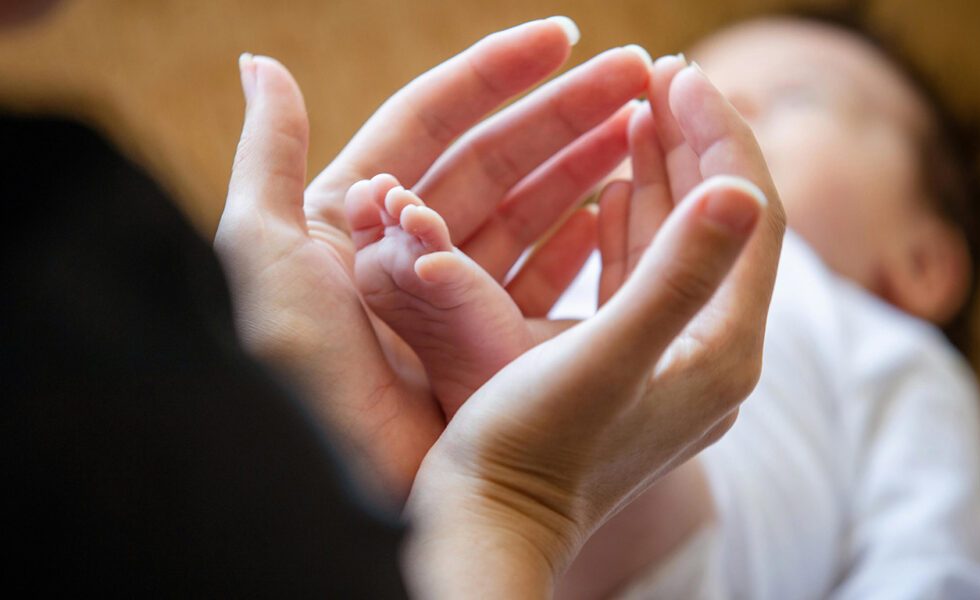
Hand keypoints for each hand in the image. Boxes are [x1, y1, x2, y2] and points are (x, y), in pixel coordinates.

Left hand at [214, 19, 650, 498]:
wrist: (328, 476)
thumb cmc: (290, 365)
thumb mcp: (260, 249)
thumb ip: (266, 155)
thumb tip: (262, 66)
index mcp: (352, 210)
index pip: (432, 119)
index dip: (495, 74)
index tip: (562, 38)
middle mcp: (404, 245)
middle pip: (495, 158)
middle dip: (564, 111)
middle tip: (638, 72)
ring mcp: (450, 297)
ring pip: (528, 212)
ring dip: (584, 166)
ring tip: (643, 126)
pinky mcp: (483, 345)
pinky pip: (541, 279)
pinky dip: (579, 242)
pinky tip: (618, 207)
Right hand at [405, 58, 785, 598]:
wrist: (490, 524)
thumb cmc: (530, 451)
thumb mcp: (602, 361)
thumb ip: (679, 277)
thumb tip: (746, 190)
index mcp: (721, 351)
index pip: (748, 218)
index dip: (720, 139)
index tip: (681, 75)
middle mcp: (710, 354)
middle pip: (721, 224)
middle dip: (695, 144)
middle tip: (664, 74)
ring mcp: (672, 358)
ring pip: (680, 244)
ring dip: (663, 174)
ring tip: (641, 108)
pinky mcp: (631, 362)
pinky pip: (644, 273)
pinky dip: (633, 221)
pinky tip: (613, 185)